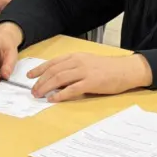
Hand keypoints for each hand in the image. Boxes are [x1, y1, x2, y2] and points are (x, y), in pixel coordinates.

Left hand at [29, 53, 152, 102]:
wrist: (126, 69)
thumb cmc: (108, 67)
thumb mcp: (88, 62)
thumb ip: (74, 67)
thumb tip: (58, 79)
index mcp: (77, 56)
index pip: (53, 62)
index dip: (40, 69)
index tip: (30, 75)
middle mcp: (78, 62)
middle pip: (54, 70)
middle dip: (40, 80)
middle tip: (32, 90)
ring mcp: (85, 72)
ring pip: (59, 78)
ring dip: (46, 87)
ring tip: (39, 95)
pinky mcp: (91, 82)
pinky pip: (72, 89)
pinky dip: (60, 94)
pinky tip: (53, 99)